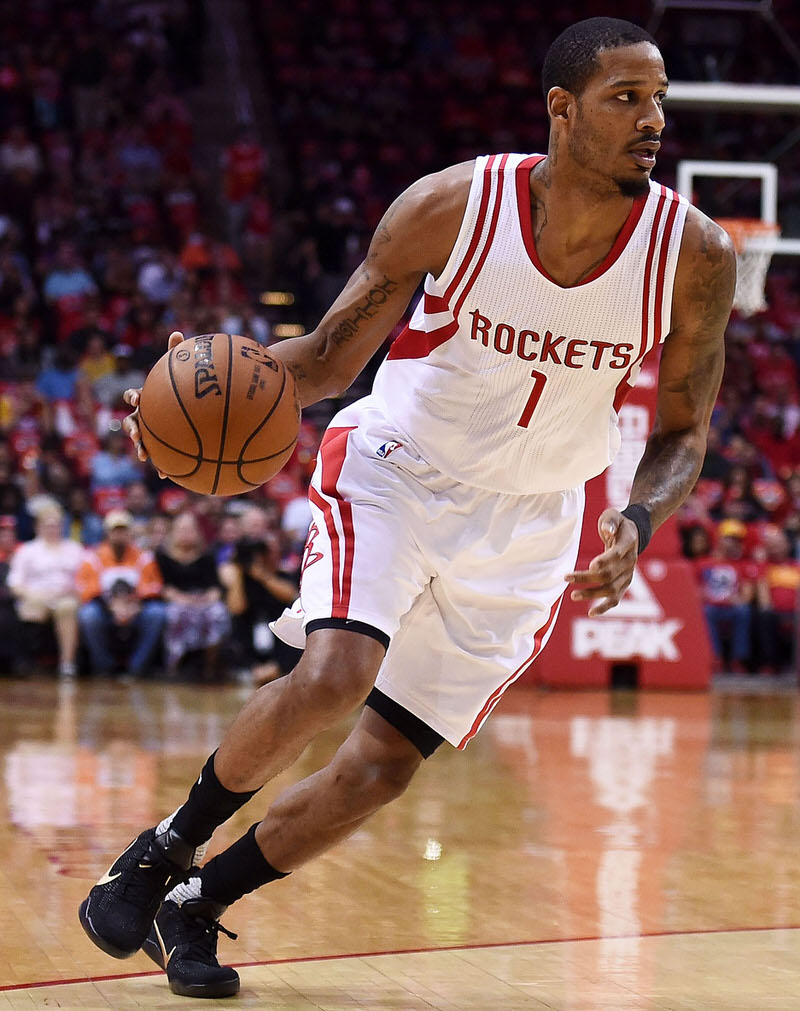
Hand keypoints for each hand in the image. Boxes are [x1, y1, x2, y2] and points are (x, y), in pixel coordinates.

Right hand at [123, 331, 185, 474]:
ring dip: (141, 448)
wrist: (191, 411)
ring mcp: (152, 432)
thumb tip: (177, 332)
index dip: (134, 396)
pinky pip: (160, 457)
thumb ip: (176, 354)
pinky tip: (165, 475)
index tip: (139, 397)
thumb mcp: (180, 371)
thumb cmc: (183, 388)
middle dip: (133, 428)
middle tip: (137, 432)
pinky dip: (161, 466)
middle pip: (132, 422)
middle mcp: (145, 416)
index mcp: (147, 399)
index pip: (135, 396)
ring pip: (142, 442)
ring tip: (145, 456)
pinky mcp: (162, 447)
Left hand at [565, 508, 638, 616]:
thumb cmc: (617, 523)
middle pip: (609, 574)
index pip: (617, 554)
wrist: (632, 534)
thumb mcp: (613, 515)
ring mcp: (628, 575)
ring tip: (573, 595)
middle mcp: (631, 561)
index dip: (605, 560)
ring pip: (611, 589)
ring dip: (592, 594)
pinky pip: (615, 599)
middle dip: (587, 577)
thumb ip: (610, 521)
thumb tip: (607, 530)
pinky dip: (604, 607)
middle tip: (567, 577)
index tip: (591, 566)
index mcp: (628, 543)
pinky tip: (591, 613)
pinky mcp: (624, 584)